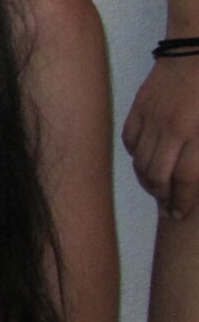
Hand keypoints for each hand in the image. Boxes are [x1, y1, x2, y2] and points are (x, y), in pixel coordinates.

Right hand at [125, 56, 198, 216]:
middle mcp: (171, 128)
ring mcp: (151, 116)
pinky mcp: (139, 106)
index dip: (183, 200)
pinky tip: (145, 161)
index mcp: (198, 130)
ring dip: (148, 181)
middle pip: (158, 175)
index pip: (186, 178)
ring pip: (141, 161)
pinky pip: (130, 140)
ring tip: (157, 191)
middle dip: (163, 198)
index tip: (181, 215)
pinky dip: (136, 156)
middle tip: (169, 210)